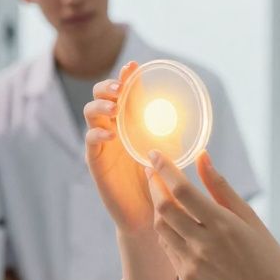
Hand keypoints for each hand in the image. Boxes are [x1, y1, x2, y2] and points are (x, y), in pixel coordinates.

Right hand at [84, 62, 154, 232]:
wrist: (149, 213)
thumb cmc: (160, 180)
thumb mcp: (169, 150)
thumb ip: (171, 131)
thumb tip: (188, 113)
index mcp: (130, 120)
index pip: (125, 91)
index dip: (126, 76)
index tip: (134, 66)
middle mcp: (113, 126)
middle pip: (100, 94)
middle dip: (108, 86)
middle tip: (121, 89)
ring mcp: (102, 142)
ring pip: (90, 111)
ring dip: (101, 104)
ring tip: (114, 106)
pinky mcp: (95, 160)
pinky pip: (90, 140)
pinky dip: (98, 132)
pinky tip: (111, 133)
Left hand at [148, 150, 279, 279]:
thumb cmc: (266, 256)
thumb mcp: (249, 218)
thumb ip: (221, 187)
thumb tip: (202, 157)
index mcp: (222, 225)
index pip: (182, 191)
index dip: (164, 169)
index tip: (155, 154)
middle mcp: (203, 244)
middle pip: (163, 208)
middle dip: (154, 185)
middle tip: (153, 171)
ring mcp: (192, 263)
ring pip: (160, 228)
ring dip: (157, 208)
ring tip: (163, 195)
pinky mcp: (186, 278)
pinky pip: (167, 248)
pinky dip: (166, 230)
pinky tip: (174, 222)